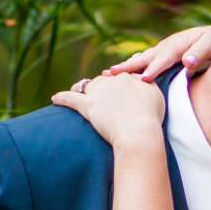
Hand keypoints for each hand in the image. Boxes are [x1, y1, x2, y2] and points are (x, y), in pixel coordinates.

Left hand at [50, 70, 165, 147]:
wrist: (138, 133)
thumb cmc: (151, 119)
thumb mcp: (156, 96)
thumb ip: (148, 85)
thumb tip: (143, 79)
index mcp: (129, 77)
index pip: (121, 76)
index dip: (118, 83)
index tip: (117, 89)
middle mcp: (112, 81)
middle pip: (103, 80)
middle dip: (100, 86)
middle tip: (99, 96)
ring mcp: (98, 92)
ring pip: (86, 86)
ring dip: (82, 89)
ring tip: (77, 93)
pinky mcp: (87, 105)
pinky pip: (69, 99)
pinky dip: (61, 98)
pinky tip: (54, 99)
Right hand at [106, 24, 210, 81]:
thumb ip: (201, 52)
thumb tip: (187, 62)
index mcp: (178, 44)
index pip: (164, 58)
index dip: (154, 68)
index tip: (144, 79)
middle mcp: (167, 46)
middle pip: (145, 57)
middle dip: (128, 66)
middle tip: (110, 74)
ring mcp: (163, 51)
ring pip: (142, 60)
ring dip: (126, 67)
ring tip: (108, 74)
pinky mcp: (164, 58)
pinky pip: (146, 64)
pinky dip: (133, 69)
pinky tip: (124, 76)